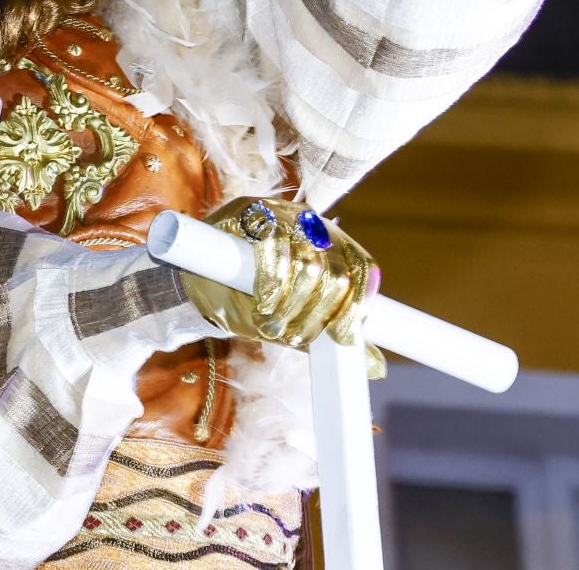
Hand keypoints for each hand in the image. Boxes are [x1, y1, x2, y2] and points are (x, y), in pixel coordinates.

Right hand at [181, 197, 378, 351]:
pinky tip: (263, 304)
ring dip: (291, 305)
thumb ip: (332, 338)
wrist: (200, 287)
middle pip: (335, 271)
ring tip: (274, 325)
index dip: (356, 307)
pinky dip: (271, 284)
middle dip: (316, 313)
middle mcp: (315, 224)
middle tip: (296, 335)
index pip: (363, 270)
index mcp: (335, 247)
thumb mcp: (296, 324)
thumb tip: (377, 368)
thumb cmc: (253, 304)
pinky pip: (272, 246)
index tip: (342, 338)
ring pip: (306, 262)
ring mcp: (285, 214)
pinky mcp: (252, 210)